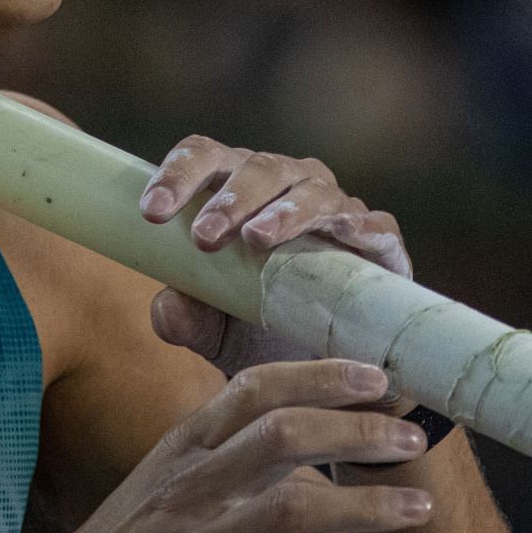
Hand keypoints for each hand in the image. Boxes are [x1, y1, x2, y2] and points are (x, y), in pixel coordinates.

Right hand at [13, 360, 431, 532]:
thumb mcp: (165, 477)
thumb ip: (221, 448)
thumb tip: (295, 420)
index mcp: (183, 448)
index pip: (252, 390)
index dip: (318, 376)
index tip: (375, 376)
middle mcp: (191, 487)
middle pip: (282, 436)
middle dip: (356, 432)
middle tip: (411, 437)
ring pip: (291, 507)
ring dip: (364, 504)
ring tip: (418, 504)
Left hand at [140, 136, 411, 382]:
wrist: (323, 376)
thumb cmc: (256, 332)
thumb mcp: (210, 332)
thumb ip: (182, 319)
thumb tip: (168, 308)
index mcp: (234, 188)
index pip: (203, 157)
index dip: (177, 174)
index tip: (151, 212)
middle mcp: (285, 184)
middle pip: (257, 166)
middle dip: (229, 199)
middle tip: (203, 237)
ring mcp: (336, 208)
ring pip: (311, 191)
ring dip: (283, 211)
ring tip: (256, 239)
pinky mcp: (380, 244)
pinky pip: (374, 225)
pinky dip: (359, 226)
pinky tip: (342, 234)